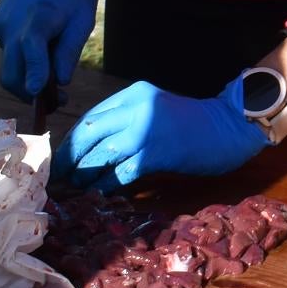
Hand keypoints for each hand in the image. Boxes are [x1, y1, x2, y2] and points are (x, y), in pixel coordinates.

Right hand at [0, 0, 96, 99]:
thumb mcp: (83, 16)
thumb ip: (70, 49)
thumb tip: (60, 82)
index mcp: (39, 17)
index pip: (32, 48)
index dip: (34, 72)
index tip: (36, 93)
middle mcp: (12, 25)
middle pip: (12, 74)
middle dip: (30, 94)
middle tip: (59, 100)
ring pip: (11, 66)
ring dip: (29, 75)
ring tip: (56, 63)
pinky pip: (10, 53)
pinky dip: (25, 58)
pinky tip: (43, 40)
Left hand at [65, 80, 266, 185]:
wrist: (228, 129)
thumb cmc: (192, 124)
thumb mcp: (155, 111)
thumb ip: (127, 120)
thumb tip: (89, 146)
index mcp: (134, 94)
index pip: (92, 116)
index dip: (73, 139)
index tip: (62, 156)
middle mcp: (137, 108)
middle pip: (89, 133)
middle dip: (70, 157)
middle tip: (58, 175)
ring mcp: (146, 131)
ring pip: (100, 155)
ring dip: (83, 174)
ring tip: (73, 186)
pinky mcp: (155, 154)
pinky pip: (120, 173)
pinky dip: (106, 185)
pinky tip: (99, 193)